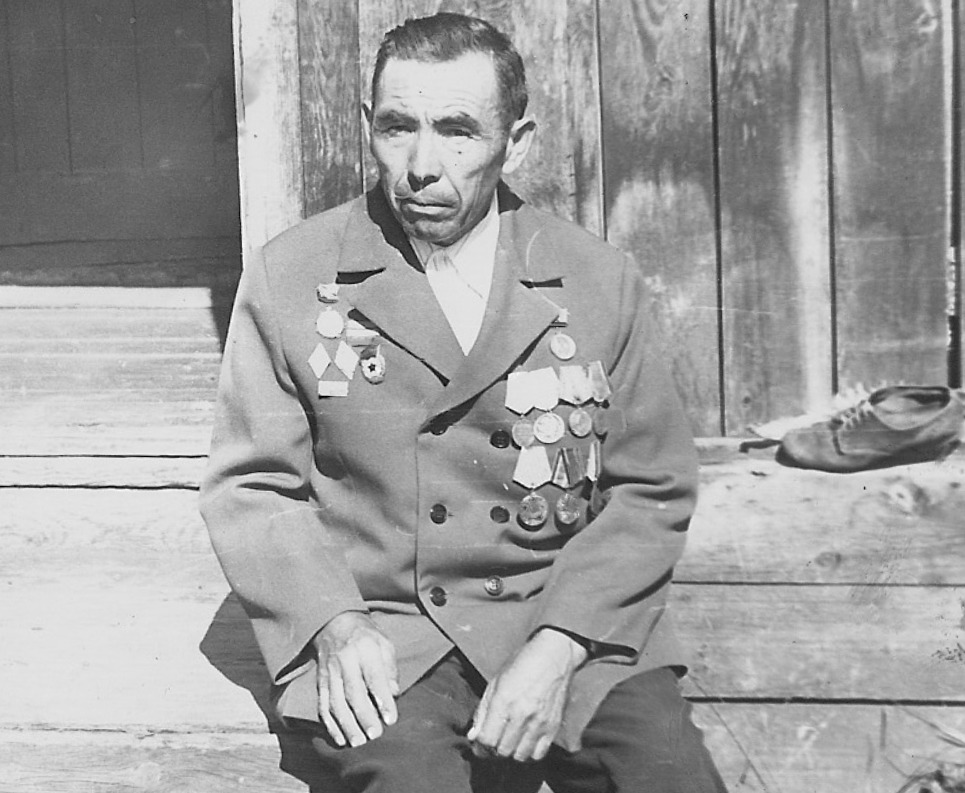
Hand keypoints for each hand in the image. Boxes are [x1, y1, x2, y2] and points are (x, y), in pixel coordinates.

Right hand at [312, 611, 398, 747]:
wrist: (333, 622)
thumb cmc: (365, 636)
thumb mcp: (384, 643)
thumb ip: (390, 667)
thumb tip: (394, 693)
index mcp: (365, 649)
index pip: (374, 677)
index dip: (382, 699)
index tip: (390, 719)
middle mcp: (345, 661)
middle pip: (353, 692)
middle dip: (364, 716)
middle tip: (375, 735)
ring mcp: (330, 672)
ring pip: (336, 702)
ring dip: (346, 724)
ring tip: (358, 742)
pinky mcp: (320, 681)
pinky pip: (323, 705)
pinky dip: (330, 724)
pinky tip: (340, 738)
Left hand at [467, 628, 587, 761]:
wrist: (555, 655)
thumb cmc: (523, 663)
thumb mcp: (496, 681)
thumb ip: (482, 711)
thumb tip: (473, 736)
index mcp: (503, 701)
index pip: (487, 740)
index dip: (479, 745)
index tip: (479, 742)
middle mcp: (521, 715)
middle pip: (502, 751)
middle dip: (494, 749)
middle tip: (494, 740)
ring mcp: (539, 723)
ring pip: (519, 756)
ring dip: (511, 752)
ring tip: (509, 741)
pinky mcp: (553, 727)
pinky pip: (538, 754)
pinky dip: (529, 753)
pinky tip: (525, 742)